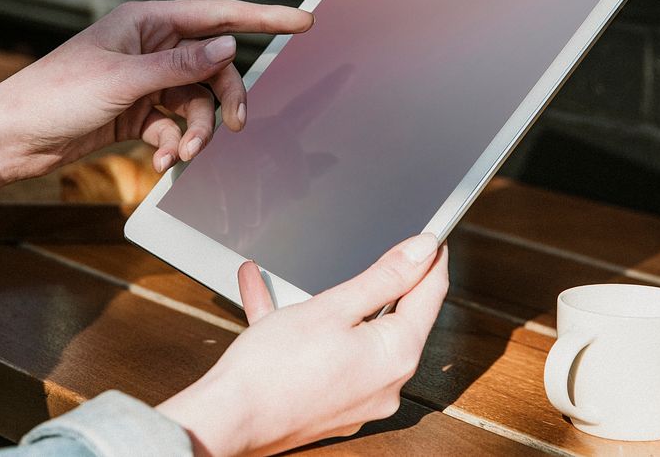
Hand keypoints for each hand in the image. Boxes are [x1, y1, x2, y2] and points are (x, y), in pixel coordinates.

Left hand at [0, 0, 312, 203]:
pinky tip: (161, 160)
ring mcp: (147, 80)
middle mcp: (152, 47)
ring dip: (196, 131)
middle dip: (225, 100)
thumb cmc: (57, 95)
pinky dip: (175, 143)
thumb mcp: (123, 79)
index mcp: (147, 22)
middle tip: (237, 127)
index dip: (264, 18)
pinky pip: (176, 125)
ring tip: (181, 156)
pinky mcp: (139, 111)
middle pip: (215, 68)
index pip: (219, 15)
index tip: (304, 22)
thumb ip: (181, 65)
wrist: (14, 138)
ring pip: (197, 102)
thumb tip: (231, 45)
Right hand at [157, 233, 448, 455]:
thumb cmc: (272, 368)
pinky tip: (268, 301)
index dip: (431, 261)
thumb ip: (385, 276)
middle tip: (385, 251)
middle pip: (397, 317)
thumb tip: (424, 250)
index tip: (432, 239)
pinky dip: (308, 330)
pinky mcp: (331, 404)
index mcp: (396, 355)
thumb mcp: (334, 306)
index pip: (430, 295)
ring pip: (355, 335)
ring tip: (303, 275)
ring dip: (332, 303)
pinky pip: (328, 356)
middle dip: (384, 282)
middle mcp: (387, 383)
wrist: (226, 420)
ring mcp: (359, 398)